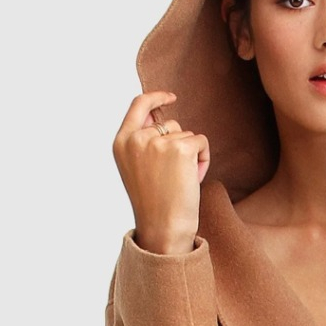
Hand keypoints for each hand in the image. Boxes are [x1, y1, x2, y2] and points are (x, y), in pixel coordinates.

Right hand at [112, 90, 210, 253]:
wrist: (163, 228)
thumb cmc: (154, 205)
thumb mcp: (138, 169)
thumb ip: (144, 143)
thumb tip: (164, 121)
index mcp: (121, 142)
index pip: (138, 105)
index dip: (156, 98)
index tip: (171, 97)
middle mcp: (136, 138)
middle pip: (170, 124)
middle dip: (178, 145)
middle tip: (173, 176)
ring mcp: (157, 142)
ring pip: (187, 134)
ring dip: (191, 155)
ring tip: (181, 181)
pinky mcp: (180, 148)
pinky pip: (201, 141)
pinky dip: (203, 159)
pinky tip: (193, 179)